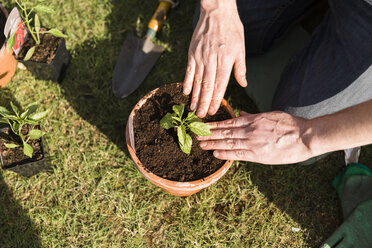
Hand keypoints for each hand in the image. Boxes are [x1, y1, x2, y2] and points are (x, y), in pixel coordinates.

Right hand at [183, 0, 246, 117]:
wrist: (216, 12)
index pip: (220, 84)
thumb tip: (243, 84)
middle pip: (207, 86)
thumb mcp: (241, 47)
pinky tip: (186, 93)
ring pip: (197, 81)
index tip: (213, 111)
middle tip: (201, 116)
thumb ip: (240, 68)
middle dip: (204, 103)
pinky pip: (189, 71)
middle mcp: (212, 60)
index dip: (216, 99)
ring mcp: (200, 57)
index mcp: (226, 60)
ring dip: (195, 97)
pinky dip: (187, 82)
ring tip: (193, 109)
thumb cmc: (232, 29)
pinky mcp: (192, 53)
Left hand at [197, 111, 314, 163]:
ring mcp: (253, 142)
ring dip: (213, 143)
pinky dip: (226, 153)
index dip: (214, 124)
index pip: (228, 121)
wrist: (305, 136)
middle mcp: (249, 130)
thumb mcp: (270, 114)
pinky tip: (215, 153)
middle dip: (209, 133)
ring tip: (200, 144)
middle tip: (195, 135)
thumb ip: (253, 115)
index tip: (203, 125)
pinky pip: (238, 154)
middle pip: (224, 131)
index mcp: (253, 119)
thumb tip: (241, 112)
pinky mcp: (258, 154)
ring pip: (228, 142)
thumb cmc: (290, 124)